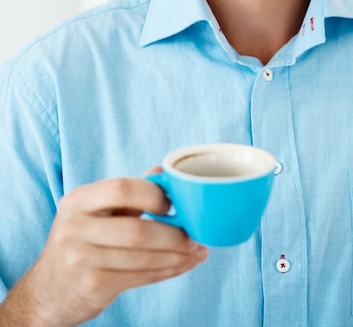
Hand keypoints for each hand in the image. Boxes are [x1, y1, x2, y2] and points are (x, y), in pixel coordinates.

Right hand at [1, 178, 207, 326]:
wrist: (47, 291)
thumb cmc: (80, 242)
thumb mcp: (95, 212)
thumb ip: (128, 193)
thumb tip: (163, 170)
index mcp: (78, 200)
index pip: (121, 188)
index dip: (153, 194)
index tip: (174, 203)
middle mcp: (75, 228)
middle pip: (137, 229)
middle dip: (174, 233)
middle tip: (195, 235)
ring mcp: (81, 260)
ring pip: (143, 257)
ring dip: (177, 255)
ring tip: (196, 251)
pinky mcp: (93, 286)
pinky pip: (141, 277)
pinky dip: (168, 271)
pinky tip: (182, 265)